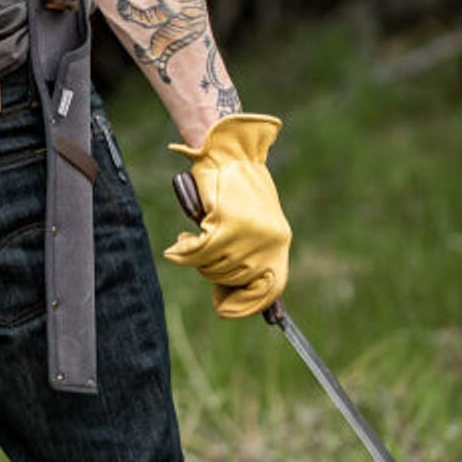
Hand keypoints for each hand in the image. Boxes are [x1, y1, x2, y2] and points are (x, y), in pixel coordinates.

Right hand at [164, 114, 290, 318]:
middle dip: (211, 271)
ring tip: (189, 242)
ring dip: (196, 259)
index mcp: (280, 241)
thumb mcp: (251, 222)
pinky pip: (199, 252)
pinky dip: (185, 250)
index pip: (270, 289)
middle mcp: (269, 241)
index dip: (247, 305)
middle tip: (198, 255)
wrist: (226, 150)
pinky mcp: (227, 222)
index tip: (225, 310)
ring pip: (214, 266)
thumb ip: (247, 252)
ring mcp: (250, 233)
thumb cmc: (234, 186)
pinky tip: (182, 241)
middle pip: (234, 278)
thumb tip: (232, 292)